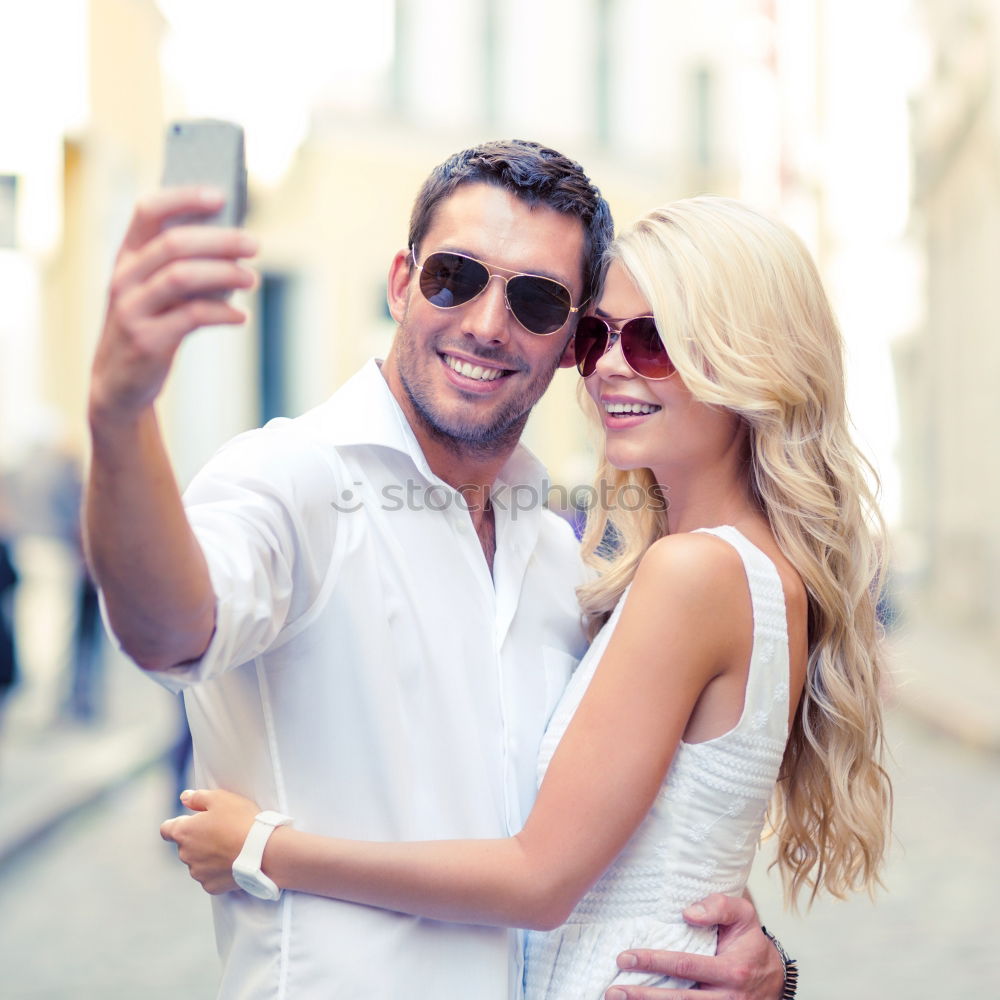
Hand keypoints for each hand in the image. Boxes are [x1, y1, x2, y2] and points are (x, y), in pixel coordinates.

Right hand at [89, 187, 257, 426]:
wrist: (119, 384)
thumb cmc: (150, 327)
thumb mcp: (155, 292)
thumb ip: (182, 266)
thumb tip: (234, 244)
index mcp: (127, 257)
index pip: (148, 211)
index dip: (184, 197)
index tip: (221, 195)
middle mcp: (124, 278)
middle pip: (174, 244)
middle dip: (220, 240)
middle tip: (254, 245)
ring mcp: (132, 309)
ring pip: (181, 277)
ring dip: (224, 274)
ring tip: (252, 279)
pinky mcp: (147, 341)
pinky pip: (192, 317)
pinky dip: (222, 314)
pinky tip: (240, 317)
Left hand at [159, 788, 260, 893]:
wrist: (262, 851)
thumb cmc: (241, 821)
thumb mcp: (221, 798)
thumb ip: (198, 797)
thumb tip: (184, 797)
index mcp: (184, 832)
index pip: (166, 829)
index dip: (176, 824)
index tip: (191, 821)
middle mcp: (185, 854)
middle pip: (185, 845)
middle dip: (198, 839)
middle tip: (221, 830)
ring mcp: (197, 872)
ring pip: (197, 862)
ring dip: (207, 855)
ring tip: (230, 846)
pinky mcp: (211, 886)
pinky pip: (210, 877)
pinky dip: (218, 870)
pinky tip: (233, 861)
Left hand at [607, 893, 785, 999]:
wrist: (773, 977)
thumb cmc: (750, 943)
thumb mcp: (744, 915)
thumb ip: (718, 906)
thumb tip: (688, 913)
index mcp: (731, 971)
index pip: (685, 966)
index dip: (653, 962)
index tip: (626, 957)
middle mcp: (726, 998)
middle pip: (679, 999)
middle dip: (642, 995)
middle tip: (613, 989)